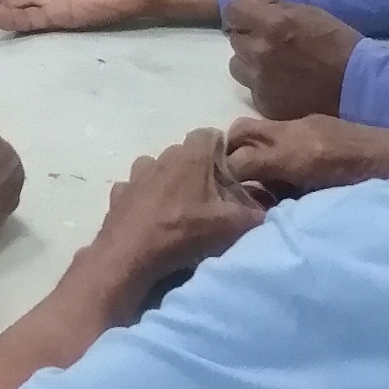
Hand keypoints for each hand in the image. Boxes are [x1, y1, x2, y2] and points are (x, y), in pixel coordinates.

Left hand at [96, 130, 267, 292]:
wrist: (131, 254)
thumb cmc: (184, 232)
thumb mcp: (230, 227)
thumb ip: (254, 216)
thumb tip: (269, 214)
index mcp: (192, 156)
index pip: (210, 134)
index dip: (221, 150)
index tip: (228, 173)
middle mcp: (163, 157)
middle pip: (184, 152)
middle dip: (197, 168)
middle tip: (208, 197)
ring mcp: (137, 175)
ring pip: (156, 168)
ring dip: (167, 181)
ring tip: (177, 208)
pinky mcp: (119, 194)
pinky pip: (134, 189)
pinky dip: (143, 199)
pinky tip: (150, 219)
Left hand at [223, 0, 358, 119]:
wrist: (356, 86)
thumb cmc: (337, 42)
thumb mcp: (308, 12)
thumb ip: (273, 1)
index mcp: (272, 24)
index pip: (233, 11)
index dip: (241, 11)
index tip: (252, 15)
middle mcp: (259, 52)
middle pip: (234, 38)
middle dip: (248, 35)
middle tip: (269, 40)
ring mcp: (260, 81)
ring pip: (237, 65)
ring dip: (249, 61)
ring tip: (271, 63)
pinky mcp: (265, 104)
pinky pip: (251, 88)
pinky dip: (261, 84)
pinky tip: (282, 83)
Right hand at [224, 115, 388, 195]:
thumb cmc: (371, 190)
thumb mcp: (324, 205)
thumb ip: (287, 203)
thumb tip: (257, 210)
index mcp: (296, 156)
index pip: (239, 161)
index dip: (226, 180)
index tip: (222, 200)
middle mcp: (295, 133)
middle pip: (239, 134)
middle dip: (228, 157)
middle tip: (231, 184)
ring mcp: (305, 123)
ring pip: (255, 127)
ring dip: (246, 149)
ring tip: (252, 177)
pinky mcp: (316, 122)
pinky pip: (278, 129)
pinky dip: (268, 146)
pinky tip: (280, 169)